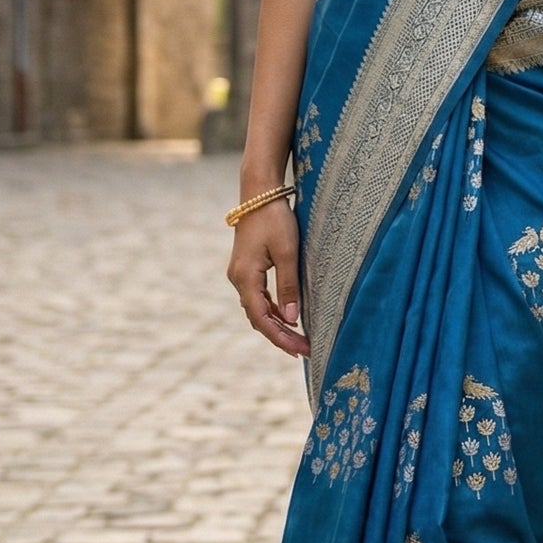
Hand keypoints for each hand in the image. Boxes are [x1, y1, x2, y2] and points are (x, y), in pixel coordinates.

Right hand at [227, 201, 307, 358]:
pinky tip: (288, 317)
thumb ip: (289, 286)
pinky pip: (257, 297)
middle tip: (305, 350)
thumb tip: (292, 319)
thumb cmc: (275, 219)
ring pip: (257, 309)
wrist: (259, 193)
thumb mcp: (287, 252)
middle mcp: (237, 279)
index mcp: (245, 277)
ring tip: (299, 339)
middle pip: (258, 317)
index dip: (280, 338)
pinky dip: (272, 310)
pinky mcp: (246, 268)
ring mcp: (240, 274)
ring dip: (276, 325)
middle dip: (281, 336)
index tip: (301, 350)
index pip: (261, 318)